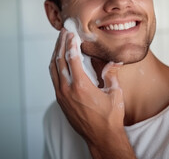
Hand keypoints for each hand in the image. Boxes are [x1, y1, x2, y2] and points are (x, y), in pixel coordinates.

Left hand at [49, 29, 135, 157]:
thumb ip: (112, 74)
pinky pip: (54, 78)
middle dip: (61, 43)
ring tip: (60, 41)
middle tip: (64, 31)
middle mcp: (67, 90)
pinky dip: (55, 65)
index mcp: (81, 86)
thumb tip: (114, 61)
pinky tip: (59, 59)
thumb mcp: (114, 93)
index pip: (71, 58)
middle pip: (59, 60)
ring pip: (53, 68)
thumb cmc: (110, 117)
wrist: (101, 137)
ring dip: (56, 53)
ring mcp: (61, 95)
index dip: (71, 43)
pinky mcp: (60, 100)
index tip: (71, 32)